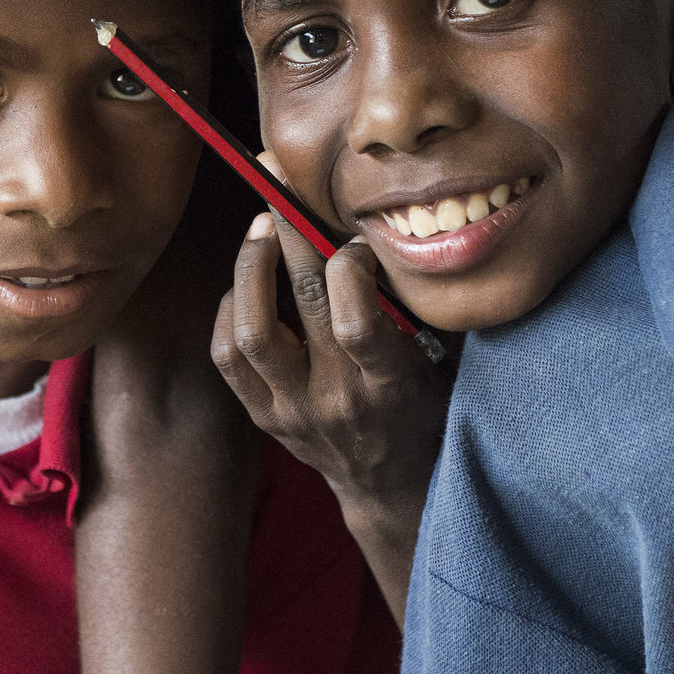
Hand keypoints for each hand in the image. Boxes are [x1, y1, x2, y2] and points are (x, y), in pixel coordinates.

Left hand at [211, 183, 452, 622]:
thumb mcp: (446, 362)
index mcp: (390, 385)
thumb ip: (423, 306)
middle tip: (285, 185)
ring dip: (250, 268)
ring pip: (250, 331)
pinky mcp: (264, 416)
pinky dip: (228, 309)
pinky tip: (246, 278)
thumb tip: (398, 228)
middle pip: (300, 304)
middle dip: (292, 233)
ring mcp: (292, 410)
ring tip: (262, 228)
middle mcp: (335, 399)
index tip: (356, 234)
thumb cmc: (429, 408)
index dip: (349, 266)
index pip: (355, 323)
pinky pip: (227, 356)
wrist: (394, 488)